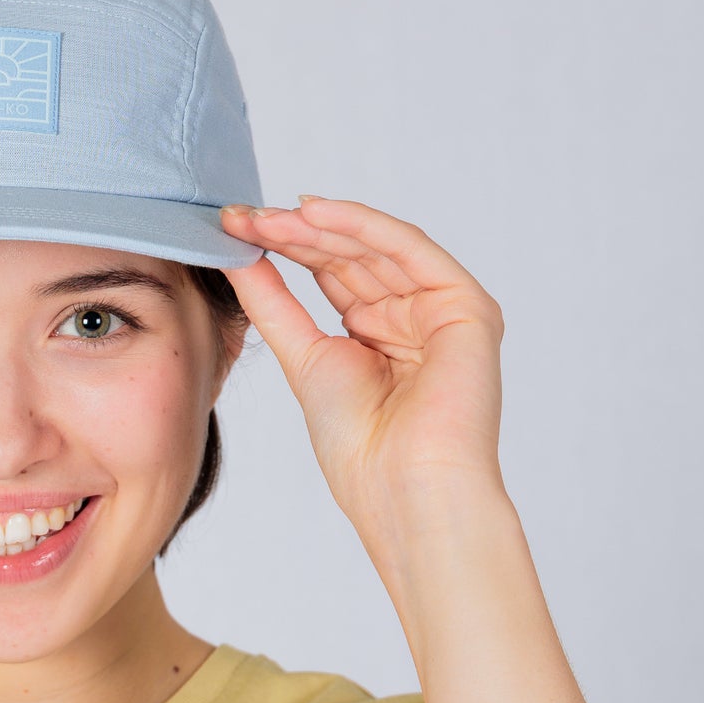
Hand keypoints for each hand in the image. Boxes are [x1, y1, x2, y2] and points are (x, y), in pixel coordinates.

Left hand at [220, 196, 506, 574]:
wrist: (403, 489)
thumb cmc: (360, 451)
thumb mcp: (303, 359)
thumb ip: (275, 304)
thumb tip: (237, 258)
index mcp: (380, 336)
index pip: (333, 275)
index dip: (286, 249)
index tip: (235, 228)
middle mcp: (415, 318)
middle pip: (353, 257)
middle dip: (297, 232)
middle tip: (244, 215)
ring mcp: (443, 310)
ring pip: (378, 248)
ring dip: (322, 225)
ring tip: (269, 215)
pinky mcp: (467, 306)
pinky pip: (410, 249)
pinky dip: (364, 226)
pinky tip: (317, 213)